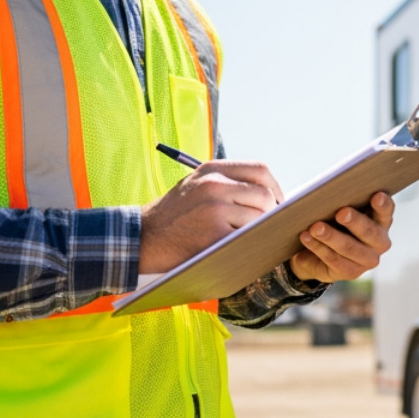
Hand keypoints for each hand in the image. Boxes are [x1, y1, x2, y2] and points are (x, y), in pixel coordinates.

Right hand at [140, 160, 282, 272]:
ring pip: (259, 216)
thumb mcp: (195, 186)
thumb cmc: (173, 215)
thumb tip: (268, 194)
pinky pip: (247, 237)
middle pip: (264, 193)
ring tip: (256, 236)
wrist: (140, 238)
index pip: (260, 170)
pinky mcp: (213, 235)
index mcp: (212, 169)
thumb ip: (227, 183)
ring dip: (262, 229)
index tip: (278, 201)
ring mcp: (214, 209)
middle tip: (270, 225)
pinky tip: (247, 248)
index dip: (275, 187)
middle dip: (272, 211)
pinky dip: (252, 244)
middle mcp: (214, 185)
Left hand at [290, 191, 394, 283]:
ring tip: (315, 227)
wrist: (319, 253)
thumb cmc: (334, 223)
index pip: (386, 211)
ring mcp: (368, 260)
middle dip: (354, 221)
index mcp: (382, 221)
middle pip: (369, 231)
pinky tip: (306, 237)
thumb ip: (344, 202)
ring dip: (331, 236)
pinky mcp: (351, 272)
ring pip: (349, 248)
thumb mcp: (341, 211)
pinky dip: (318, 247)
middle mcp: (380, 242)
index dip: (383, 204)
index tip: (376, 195)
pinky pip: (334, 259)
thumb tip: (329, 195)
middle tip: (341, 212)